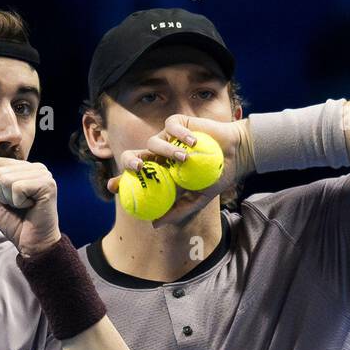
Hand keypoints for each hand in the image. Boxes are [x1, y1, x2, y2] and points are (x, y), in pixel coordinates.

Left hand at [0, 157, 60, 258]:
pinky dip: (18, 202)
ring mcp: (43, 174)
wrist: (32, 244)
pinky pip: (17, 187)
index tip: (9, 199)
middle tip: (18, 206)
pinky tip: (30, 207)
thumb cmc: (15, 223)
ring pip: (5, 179)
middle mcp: (35, 167)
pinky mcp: (47, 184)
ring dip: (10, 199)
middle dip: (1, 194)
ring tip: (24, 207)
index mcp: (24, 167)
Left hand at [105, 114, 250, 226]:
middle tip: (139, 168)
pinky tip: (193, 142)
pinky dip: (180, 135)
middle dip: (130, 162)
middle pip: (133, 156)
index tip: (113, 187)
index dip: (120, 181)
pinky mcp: (177, 124)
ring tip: (184, 159)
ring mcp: (166, 138)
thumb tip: (154, 224)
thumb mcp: (197, 198)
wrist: (236, 155)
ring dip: (166, 151)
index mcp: (158, 173)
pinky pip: (170, 127)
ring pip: (153, 142)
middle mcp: (158, 156)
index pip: (133, 178)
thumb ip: (177, 210)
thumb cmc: (215, 177)